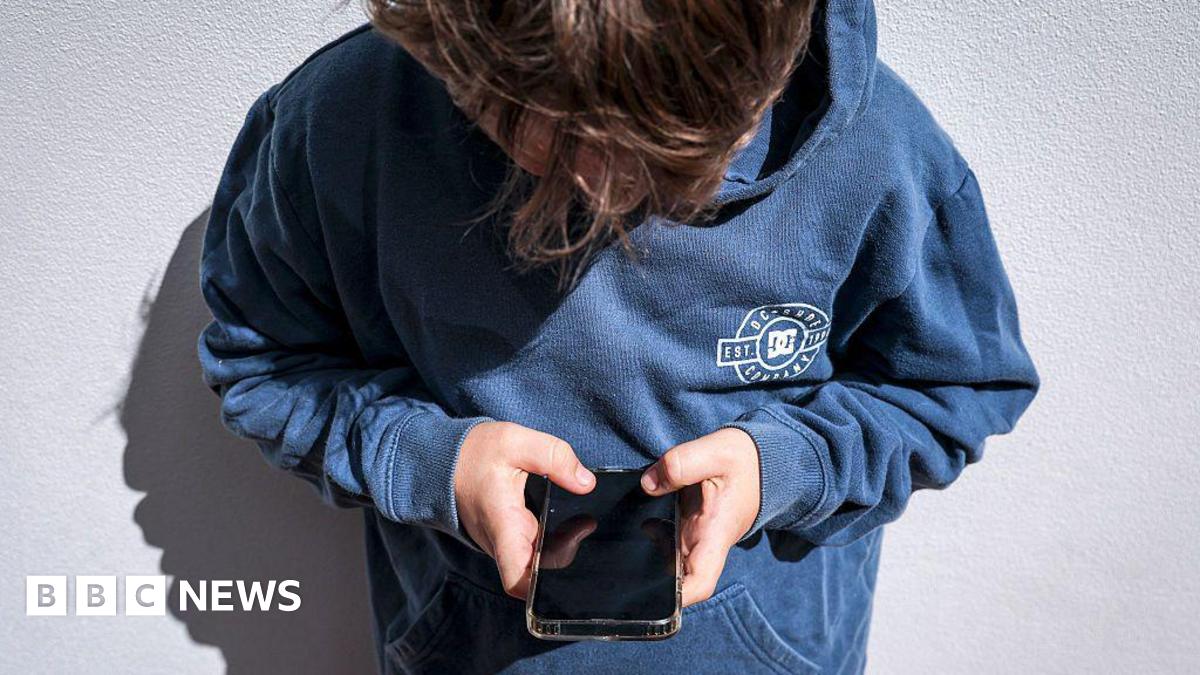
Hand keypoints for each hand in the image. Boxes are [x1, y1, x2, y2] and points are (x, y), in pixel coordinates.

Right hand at [455, 421, 595, 597]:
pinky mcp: (505, 537)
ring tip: (579, 520)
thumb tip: (586, 483)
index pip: (516, 578)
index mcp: (502, 523)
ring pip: (534, 562)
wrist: (445, 459)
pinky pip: (529, 550)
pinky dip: (549, 539)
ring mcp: (501, 543)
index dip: (541, 588)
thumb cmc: (476, 452)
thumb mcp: (516, 441)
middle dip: (565, 556)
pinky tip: (564, 517)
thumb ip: (554, 457)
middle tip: (584, 524)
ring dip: (560, 547)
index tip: (566, 570)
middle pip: (535, 573)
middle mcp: (499, 542)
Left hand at [640, 428, 760, 605]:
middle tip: (620, 557)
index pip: (700, 581)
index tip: (652, 590)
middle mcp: (704, 542)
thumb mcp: (716, 452)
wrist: (759, 461)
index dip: (678, 596)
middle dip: (649, 576)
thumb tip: (648, 484)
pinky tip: (636, 515)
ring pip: (667, 559)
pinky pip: (666, 539)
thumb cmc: (744, 460)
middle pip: (677, 578)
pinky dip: (649, 531)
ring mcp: (695, 536)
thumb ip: (681, 464)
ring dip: (645, 551)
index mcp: (715, 532)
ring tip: (625, 530)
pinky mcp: (688, 525)